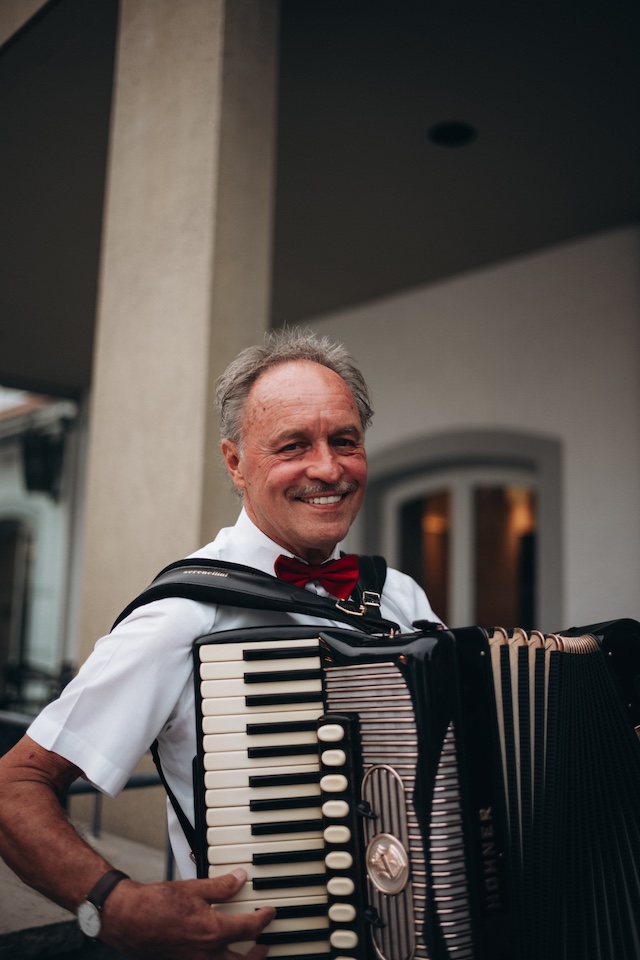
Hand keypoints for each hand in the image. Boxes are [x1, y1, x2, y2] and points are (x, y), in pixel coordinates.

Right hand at [101, 869, 275, 959]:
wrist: (128, 919)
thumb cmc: (155, 904)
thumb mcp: (194, 888)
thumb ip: (221, 886)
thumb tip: (240, 879)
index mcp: (212, 932)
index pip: (249, 929)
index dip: (264, 919)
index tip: (270, 912)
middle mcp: (205, 954)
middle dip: (257, 955)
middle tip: (265, 944)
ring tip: (247, 953)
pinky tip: (217, 952)